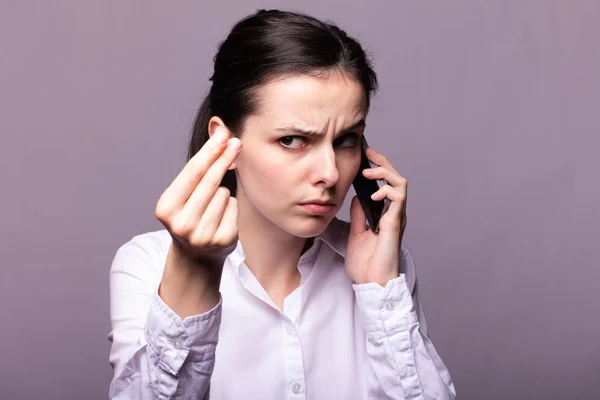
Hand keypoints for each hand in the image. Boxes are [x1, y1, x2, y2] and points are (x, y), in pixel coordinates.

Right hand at [155, 128, 241, 270]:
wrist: (195, 255)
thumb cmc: (190, 214)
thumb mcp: (184, 194)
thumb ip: (199, 169)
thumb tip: (220, 135)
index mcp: (166, 209)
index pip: (192, 173)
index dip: (209, 151)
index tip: (222, 135)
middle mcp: (182, 224)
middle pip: (210, 181)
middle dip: (223, 158)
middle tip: (236, 142)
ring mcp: (203, 235)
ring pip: (224, 193)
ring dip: (222, 192)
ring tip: (211, 206)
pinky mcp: (223, 241)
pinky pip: (234, 207)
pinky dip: (230, 206)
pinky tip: (221, 216)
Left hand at [345, 147, 407, 286]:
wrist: (371, 283)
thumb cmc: (366, 264)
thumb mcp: (356, 233)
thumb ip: (359, 215)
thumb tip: (357, 198)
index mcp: (386, 215)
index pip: (387, 185)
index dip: (378, 169)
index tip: (366, 157)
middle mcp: (395, 214)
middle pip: (396, 179)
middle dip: (383, 163)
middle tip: (369, 154)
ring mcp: (397, 218)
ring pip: (401, 184)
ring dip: (385, 173)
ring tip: (368, 173)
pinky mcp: (395, 224)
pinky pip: (398, 199)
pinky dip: (387, 191)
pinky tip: (374, 194)